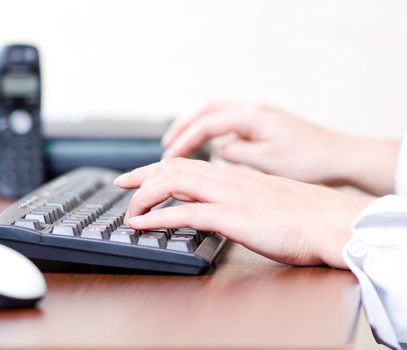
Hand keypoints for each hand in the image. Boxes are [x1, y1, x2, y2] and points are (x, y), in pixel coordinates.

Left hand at [114, 157, 373, 268]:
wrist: (331, 221)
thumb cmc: (305, 215)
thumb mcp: (267, 199)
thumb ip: (244, 197)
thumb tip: (230, 205)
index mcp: (235, 175)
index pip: (188, 165)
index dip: (160, 167)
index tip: (142, 174)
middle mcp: (227, 179)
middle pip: (173, 167)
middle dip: (142, 174)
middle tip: (122, 183)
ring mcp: (228, 195)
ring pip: (173, 183)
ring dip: (144, 195)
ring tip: (128, 209)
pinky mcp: (231, 216)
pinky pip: (184, 213)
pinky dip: (156, 217)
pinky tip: (141, 224)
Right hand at [162, 99, 399, 195]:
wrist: (342, 158)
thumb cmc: (311, 161)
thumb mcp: (268, 161)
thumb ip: (236, 152)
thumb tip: (217, 149)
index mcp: (252, 116)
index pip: (206, 124)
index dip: (183, 140)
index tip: (168, 157)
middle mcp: (253, 110)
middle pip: (206, 110)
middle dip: (183, 126)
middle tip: (166, 145)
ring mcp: (259, 116)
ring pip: (217, 113)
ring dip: (196, 127)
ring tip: (180, 144)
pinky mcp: (264, 125)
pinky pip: (229, 123)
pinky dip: (212, 132)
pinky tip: (210, 148)